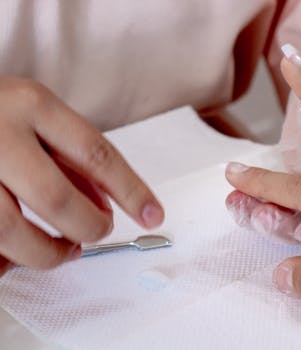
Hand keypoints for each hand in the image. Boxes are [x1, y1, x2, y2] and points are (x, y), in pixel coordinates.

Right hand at [0, 77, 163, 271]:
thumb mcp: (36, 117)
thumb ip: (73, 158)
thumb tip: (107, 203)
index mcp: (30, 105)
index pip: (97, 153)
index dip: (132, 190)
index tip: (154, 215)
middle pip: (57, 199)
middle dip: (89, 227)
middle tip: (99, 233)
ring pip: (12, 232)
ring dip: (49, 254)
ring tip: (64, 251)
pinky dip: (9, 257)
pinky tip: (18, 251)